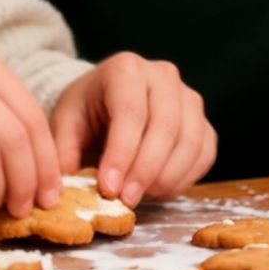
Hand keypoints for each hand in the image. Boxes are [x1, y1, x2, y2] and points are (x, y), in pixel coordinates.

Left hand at [48, 52, 217, 206]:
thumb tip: (64, 191)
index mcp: (125, 69)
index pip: (130, 112)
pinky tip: (159, 190)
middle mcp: (163, 76)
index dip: (121, 153)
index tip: (108, 188)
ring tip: (139, 196)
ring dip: (167, 177)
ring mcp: (189, 98)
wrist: (107, 101)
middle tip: (126, 200)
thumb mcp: (64, 125)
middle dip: (145, 170)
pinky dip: (185, 178)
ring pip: (190, 141)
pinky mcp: (203, 122)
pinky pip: (204, 153)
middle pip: (165, 126)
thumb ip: (63, 154)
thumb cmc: (85, 111)